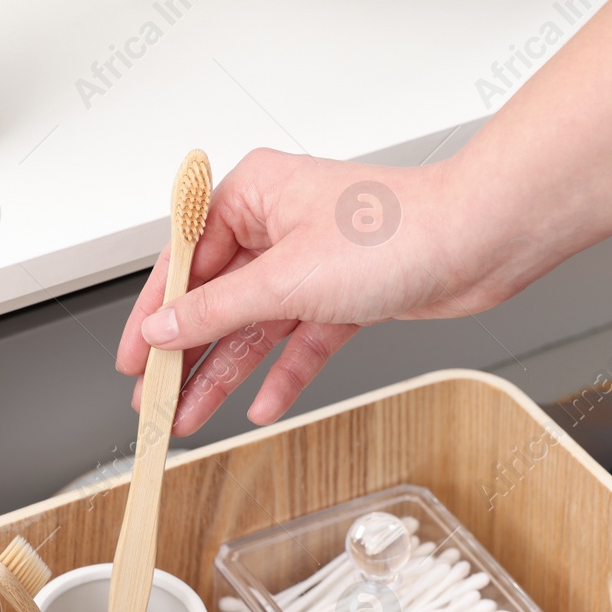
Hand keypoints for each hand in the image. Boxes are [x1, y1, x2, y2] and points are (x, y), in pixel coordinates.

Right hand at [115, 149, 521, 435]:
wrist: (479, 242)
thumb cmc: (396, 230)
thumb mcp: (284, 279)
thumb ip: (215, 311)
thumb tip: (162, 328)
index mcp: (252, 194)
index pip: (182, 261)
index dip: (153, 315)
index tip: (132, 359)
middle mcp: (278, 224)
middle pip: (215, 299)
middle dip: (186, 354)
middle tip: (155, 399)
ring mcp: (311, 262)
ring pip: (254, 327)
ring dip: (225, 374)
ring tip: (192, 416)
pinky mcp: (344, 296)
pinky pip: (298, 341)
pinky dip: (281, 375)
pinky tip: (259, 406)